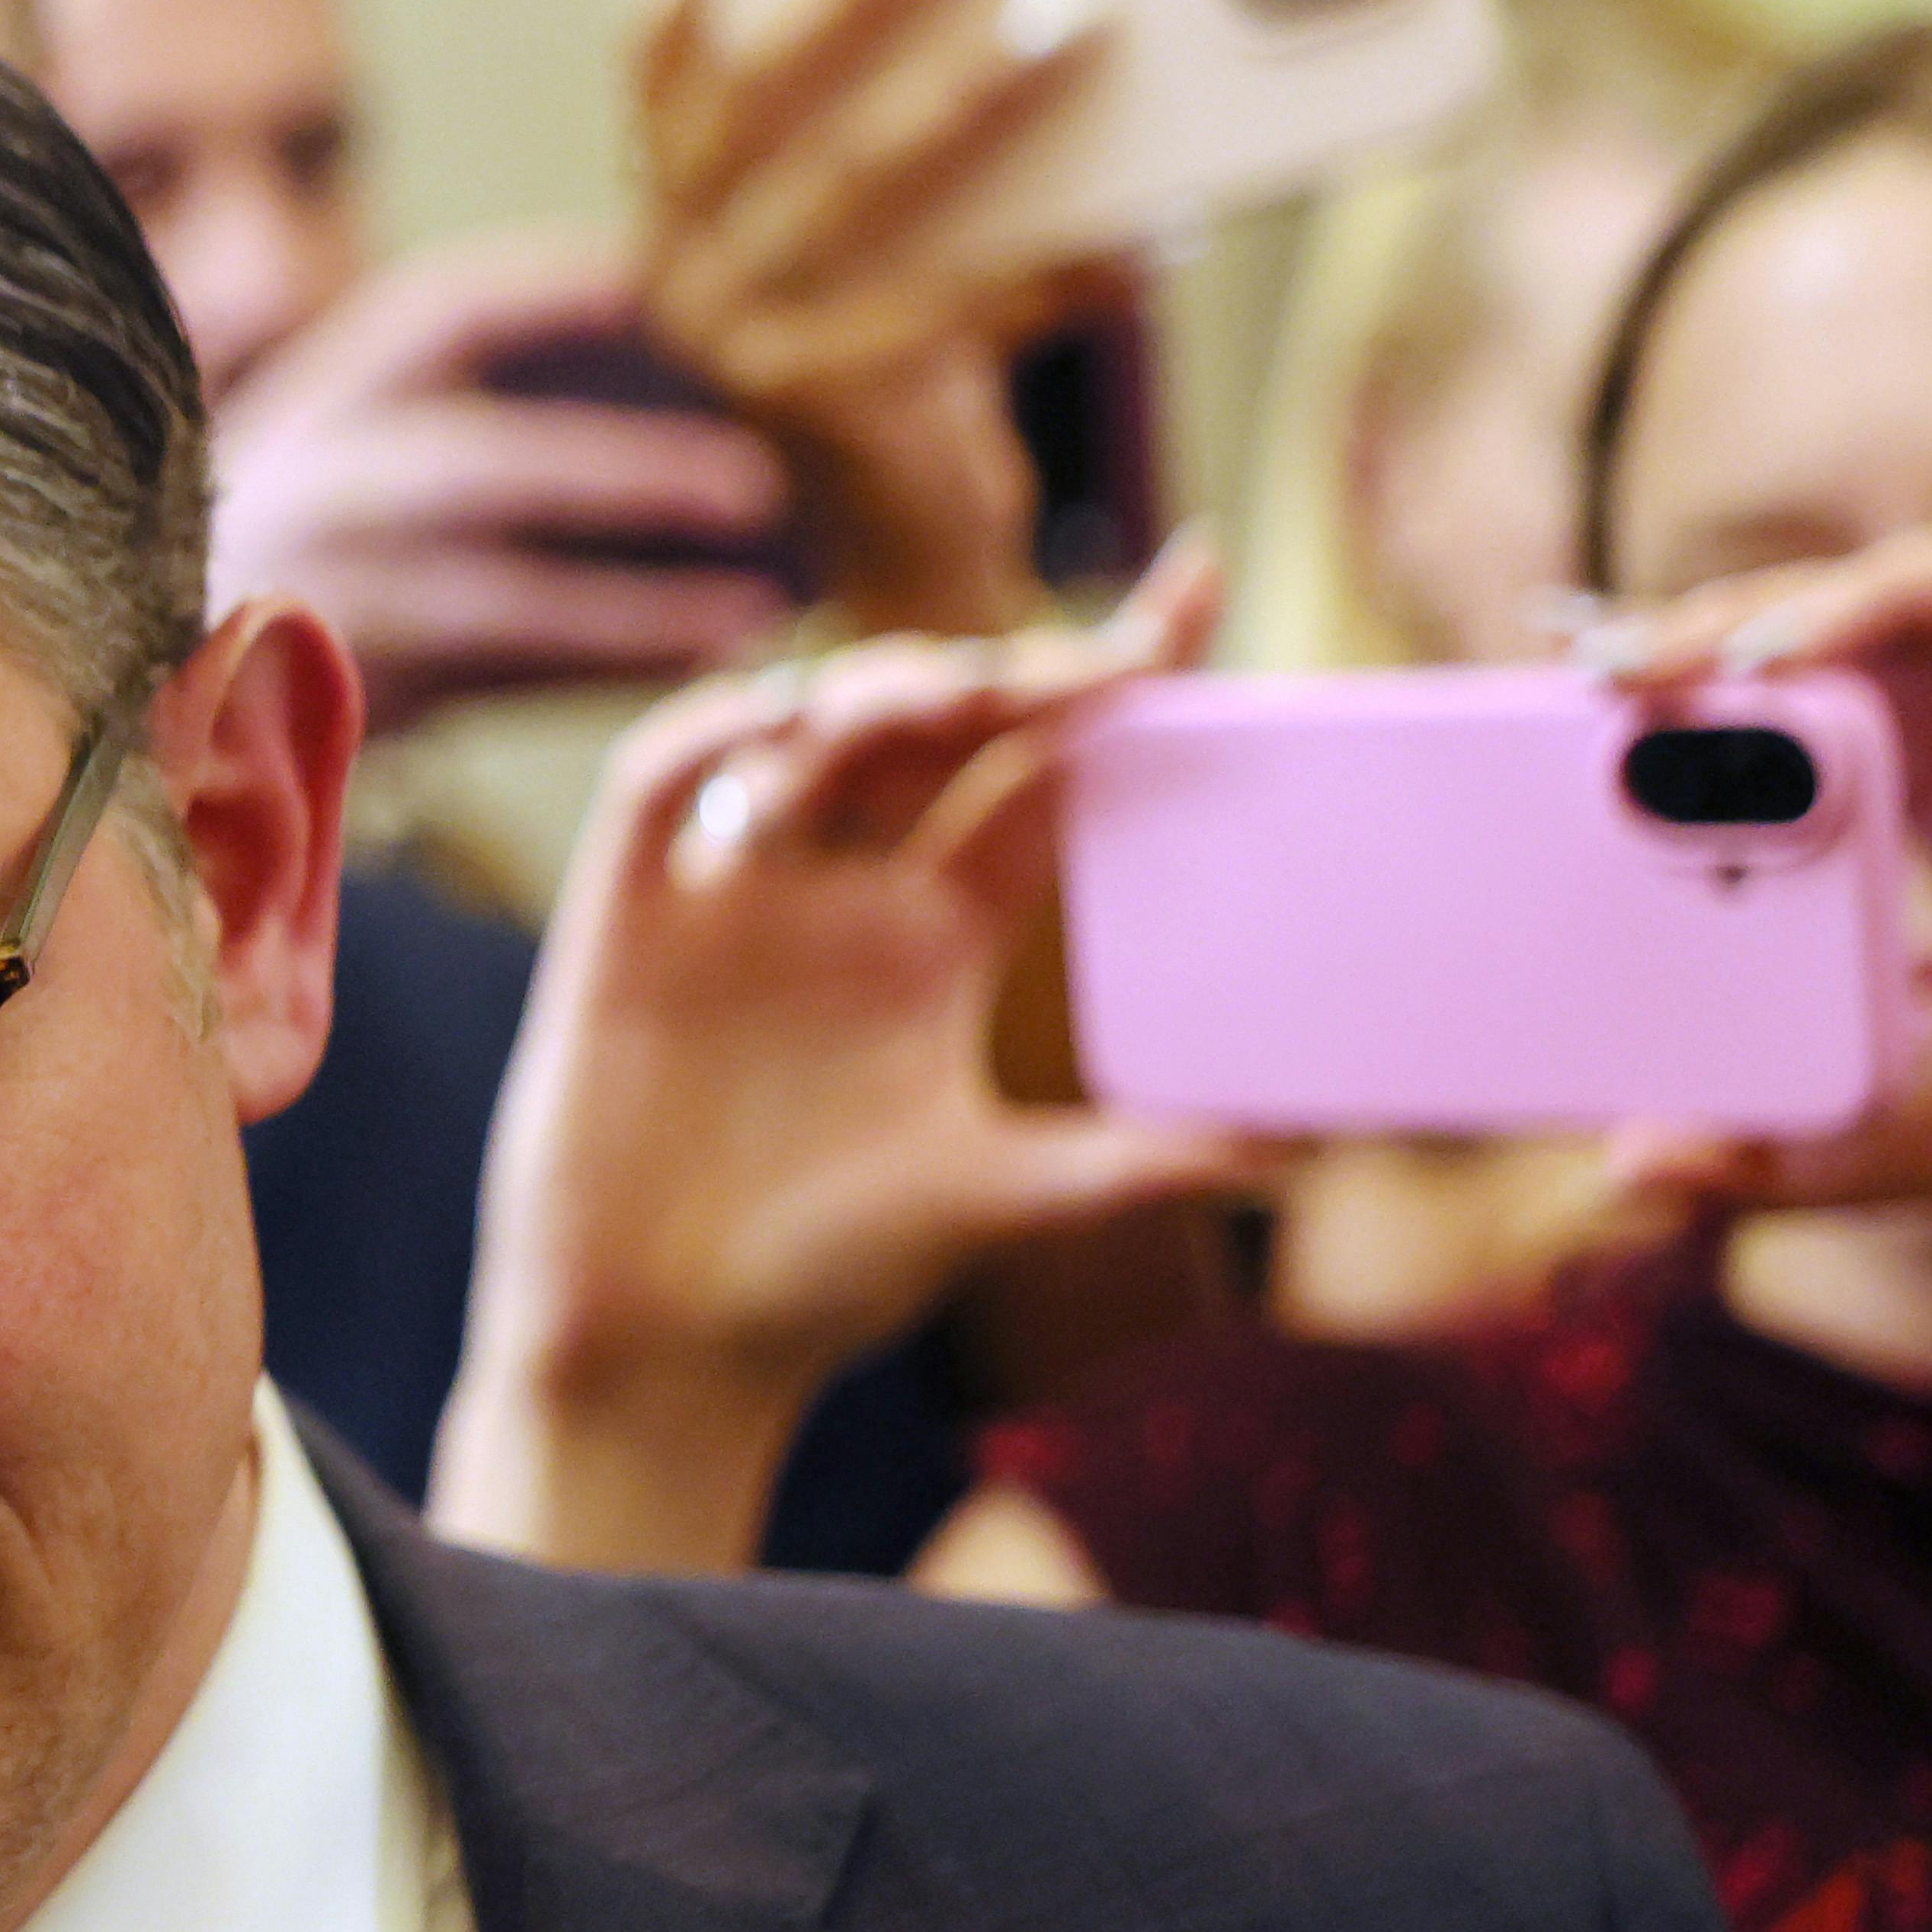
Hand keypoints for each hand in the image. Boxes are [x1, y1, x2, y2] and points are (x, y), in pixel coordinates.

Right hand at [208, 230, 799, 737]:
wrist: (182, 654)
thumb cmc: (329, 528)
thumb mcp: (371, 430)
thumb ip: (490, 399)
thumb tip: (699, 376)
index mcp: (337, 390)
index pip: (455, 311)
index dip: (575, 297)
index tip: (693, 293)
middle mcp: (322, 485)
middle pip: (483, 472)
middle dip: (627, 476)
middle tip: (763, 488)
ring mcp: (328, 599)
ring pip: (502, 606)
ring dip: (640, 613)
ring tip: (763, 609)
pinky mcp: (346, 699)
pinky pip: (499, 687)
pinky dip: (601, 676)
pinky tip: (698, 663)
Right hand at [427, 536, 1264, 1571]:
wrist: (659, 1351)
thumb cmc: (820, 1284)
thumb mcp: (996, 1202)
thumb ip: (1134, 1161)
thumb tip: (1302, 1149)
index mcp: (944, 942)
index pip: (1050, 773)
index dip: (1119, 670)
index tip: (1197, 580)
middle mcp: (849, 898)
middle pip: (937, 730)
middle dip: (1002, 671)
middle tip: (1061, 669)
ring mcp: (737, 899)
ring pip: (809, 732)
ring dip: (875, 689)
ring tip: (941, 696)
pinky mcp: (629, 920)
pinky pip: (662, 784)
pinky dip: (713, 734)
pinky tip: (770, 723)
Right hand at [622, 0, 1113, 635]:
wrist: (908, 555)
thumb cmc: (918, 370)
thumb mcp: (882, 249)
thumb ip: (887, 153)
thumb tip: (1019, 7)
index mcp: (671, 230)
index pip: (655, 74)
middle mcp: (677, 282)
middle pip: (762, 99)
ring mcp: (739, 347)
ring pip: (861, 181)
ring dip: (978, 90)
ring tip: (1079, 19)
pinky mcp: (826, 403)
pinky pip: (959, 298)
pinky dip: (1064, 259)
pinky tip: (1153, 227)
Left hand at [1586, 508, 1931, 1218]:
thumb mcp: (1925, 1132)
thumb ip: (1784, 1154)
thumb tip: (1630, 1166)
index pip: (1795, 693)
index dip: (1697, 674)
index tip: (1585, 696)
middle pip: (1846, 621)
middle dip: (1729, 622)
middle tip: (1609, 665)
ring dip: (1858, 601)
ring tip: (1748, 662)